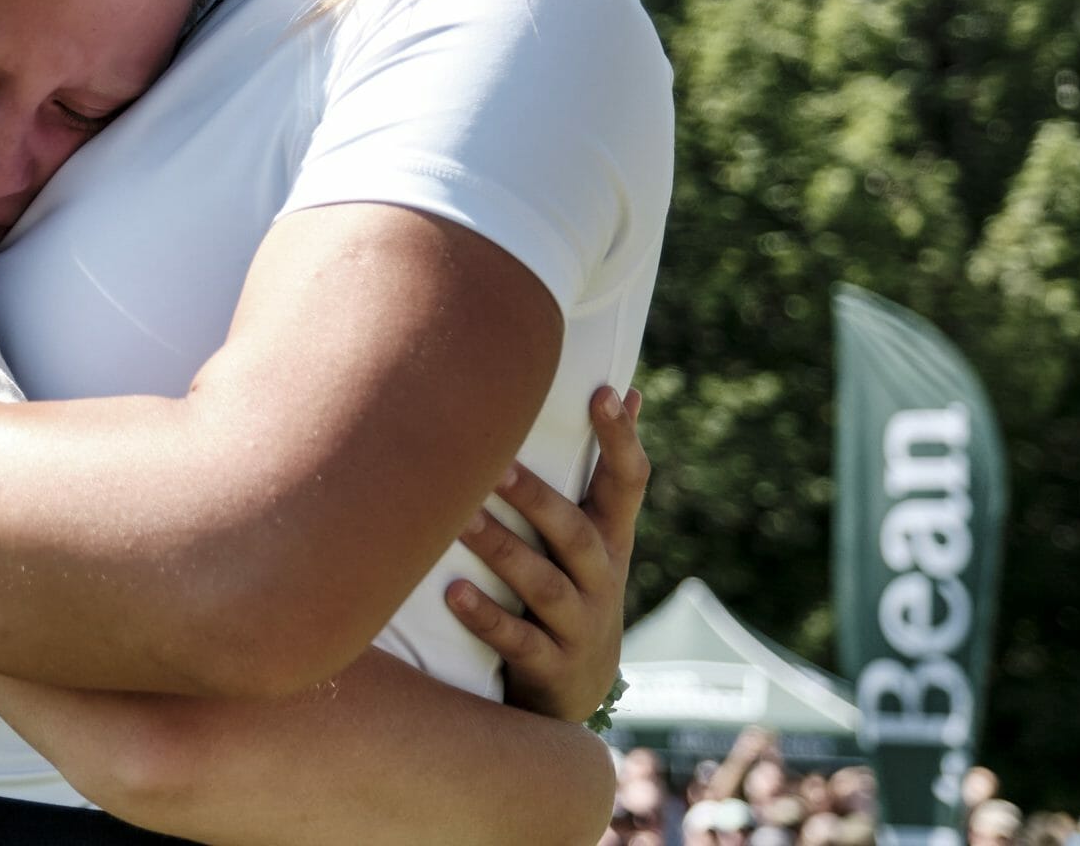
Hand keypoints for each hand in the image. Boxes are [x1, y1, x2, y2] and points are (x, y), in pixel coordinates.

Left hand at [446, 386, 648, 721]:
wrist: (574, 692)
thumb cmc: (571, 588)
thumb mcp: (595, 535)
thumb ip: (601, 469)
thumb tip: (626, 386)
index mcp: (610, 539)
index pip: (628, 483)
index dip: (621, 439)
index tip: (605, 392)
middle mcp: (602, 578)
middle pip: (574, 533)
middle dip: (537, 498)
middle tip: (494, 463)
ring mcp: (580, 625)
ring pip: (544, 585)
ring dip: (501, 550)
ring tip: (458, 519)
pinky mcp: (551, 667)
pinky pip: (518, 641)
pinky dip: (486, 616)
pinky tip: (451, 593)